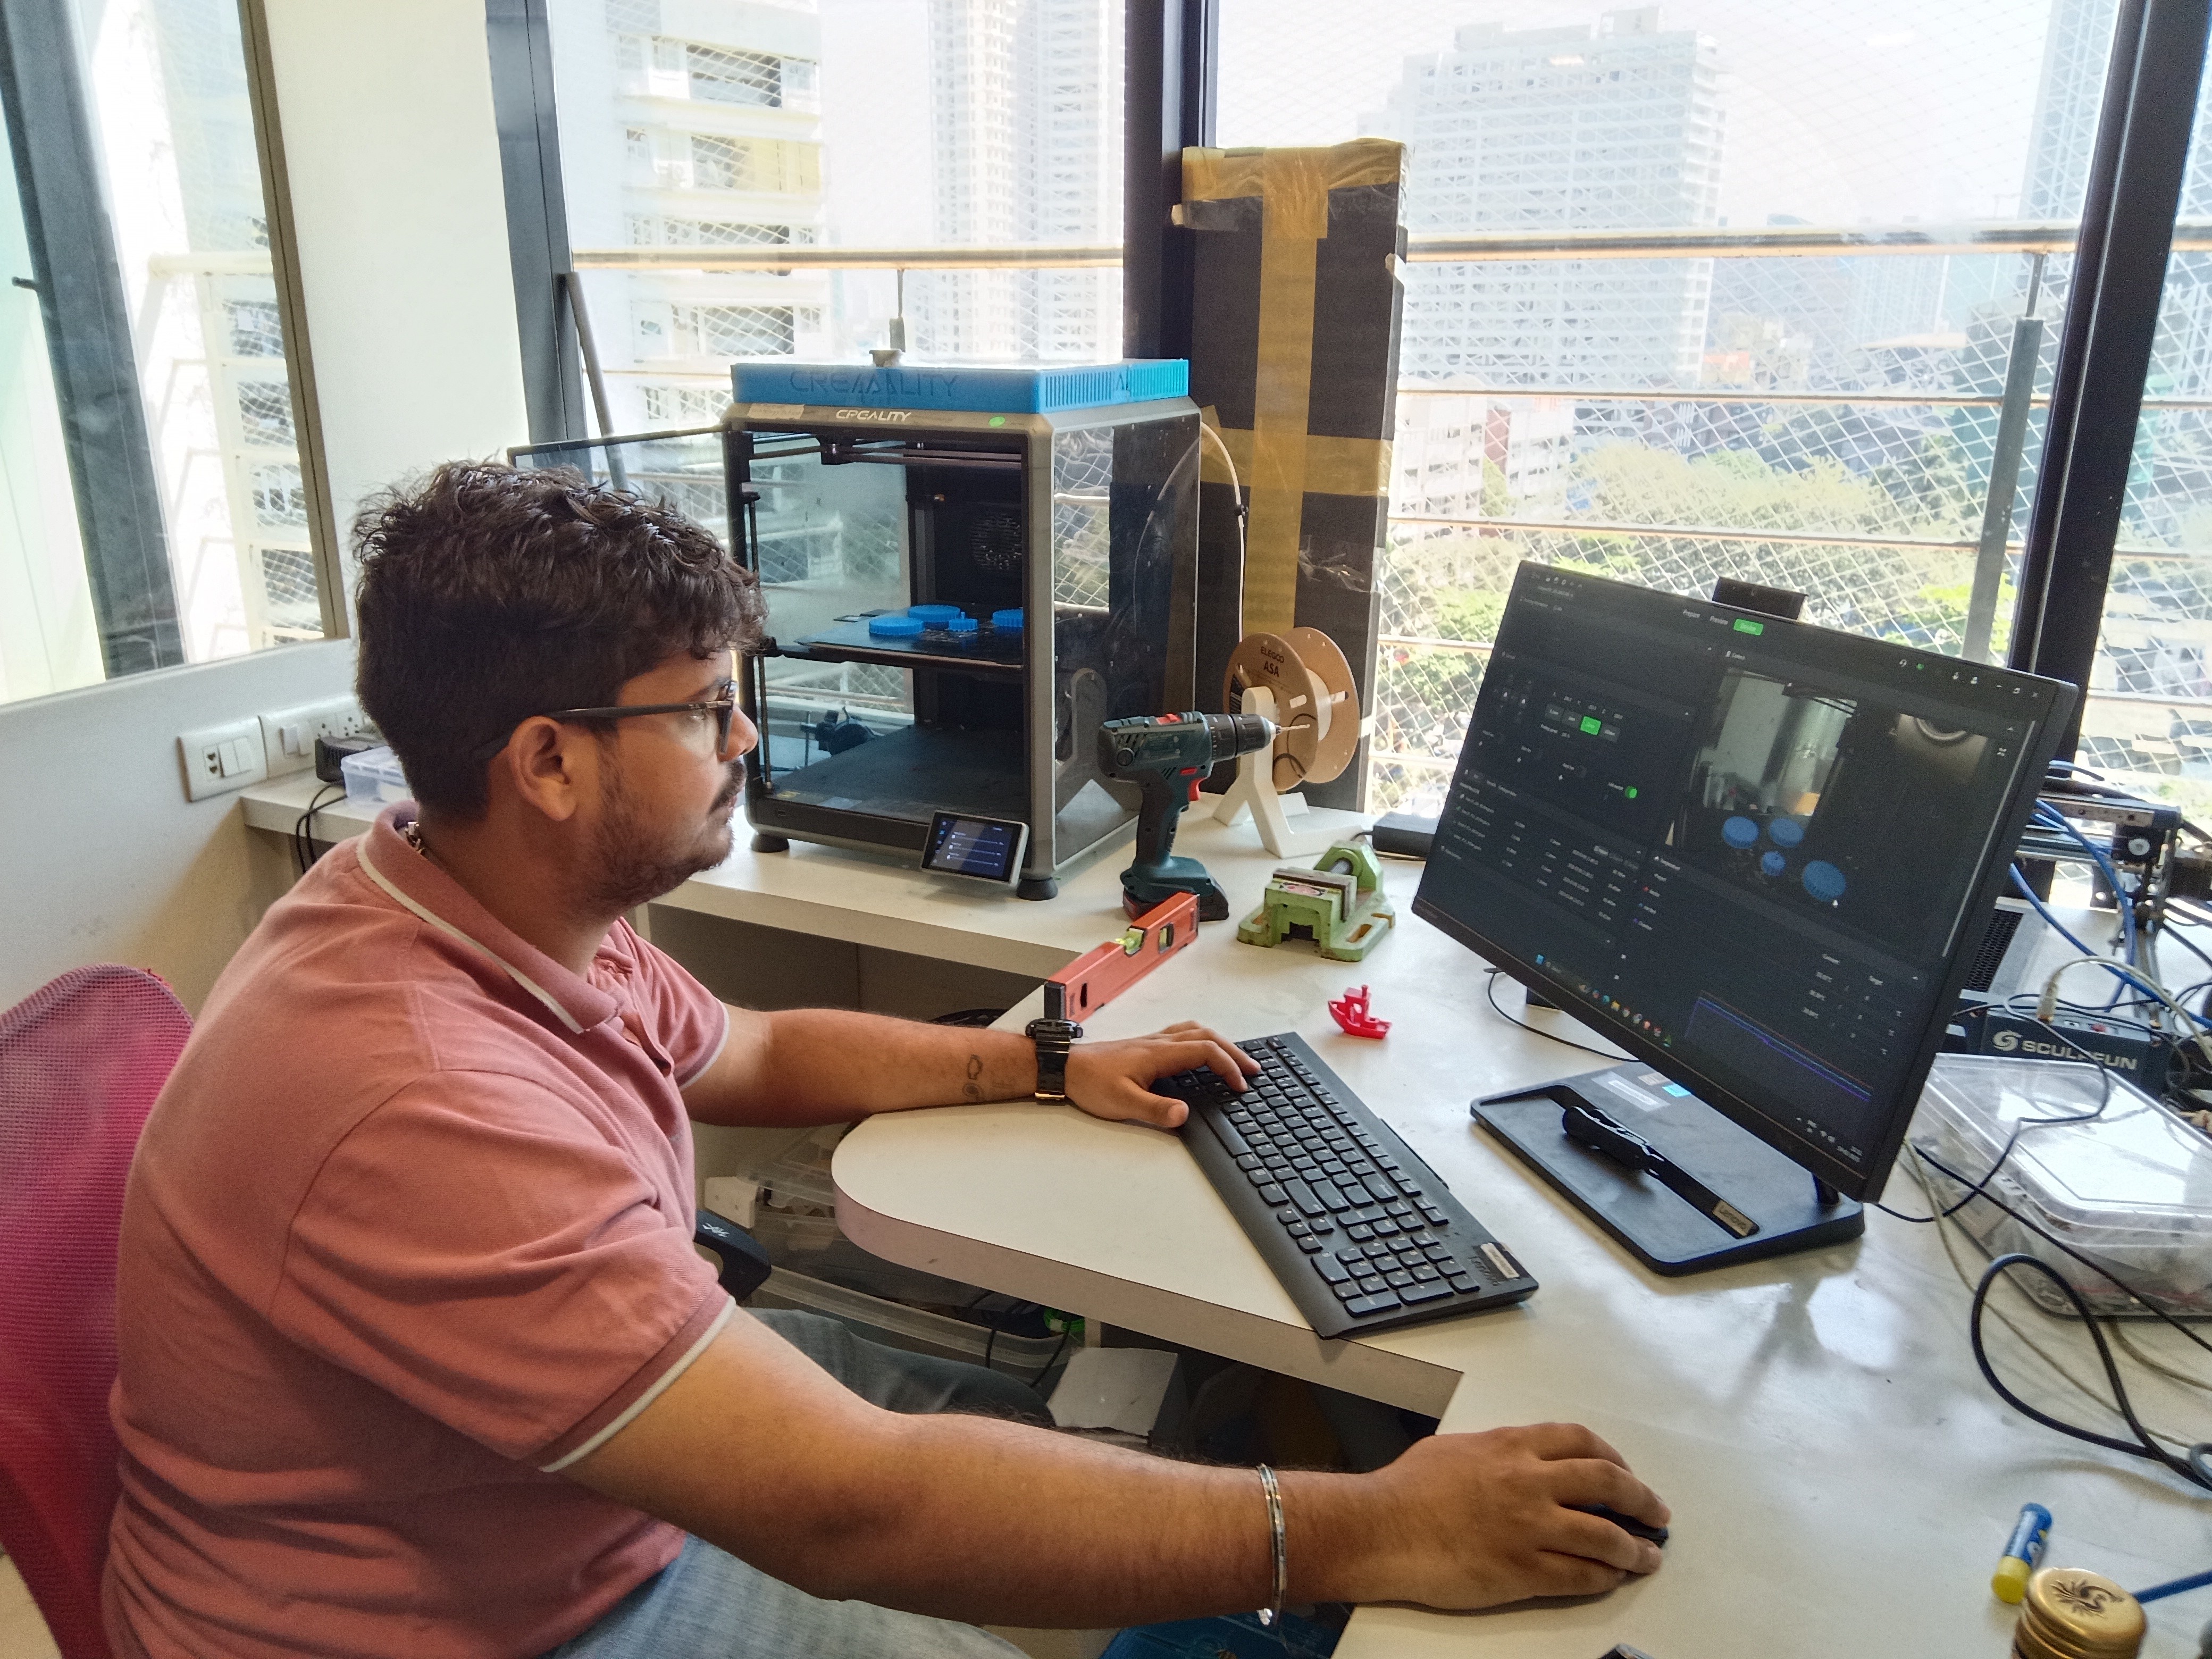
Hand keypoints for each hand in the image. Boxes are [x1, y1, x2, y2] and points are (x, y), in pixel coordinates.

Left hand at [1063, 1022, 1258, 1127]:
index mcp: (1158, 1053)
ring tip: (1235, 1058)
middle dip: (1234, 1052)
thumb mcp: (1122, 1102)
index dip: (1228, 1066)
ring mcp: (1152, 1041)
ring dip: (1220, 1042)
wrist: (1064, 1067)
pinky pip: (1183, 1034)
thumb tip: (1183, 1115)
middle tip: (1253, 1069)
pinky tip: (1201, 1051)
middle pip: (1207, 1036)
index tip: (1240, 1085)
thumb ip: (1155, 1110)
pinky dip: (1202, 1039)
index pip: (1205, 1051)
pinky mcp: (1145, 1045)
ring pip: (1196, 1031)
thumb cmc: (1090, 1083)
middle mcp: (1159, 1042)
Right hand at [1327, 1422, 1667, 1607]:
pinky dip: (1604, 1577)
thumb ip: (1498, 1452)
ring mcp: (1529, 1527)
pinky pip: (1580, 1575)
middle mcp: (1529, 1481)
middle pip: (1607, 1482)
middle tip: (1656, 1513)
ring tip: (1647, 1556)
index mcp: (1512, 1445)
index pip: (1581, 1442)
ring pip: (1604, 1535)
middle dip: (1642, 1499)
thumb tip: (1520, 1461)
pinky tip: (1613, 1578)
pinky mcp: (1523, 1570)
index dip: (1615, 1458)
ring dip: (1634, 1548)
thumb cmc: (1406, 1489)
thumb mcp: (1457, 1450)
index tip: (1625, 1473)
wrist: (1381, 1528)